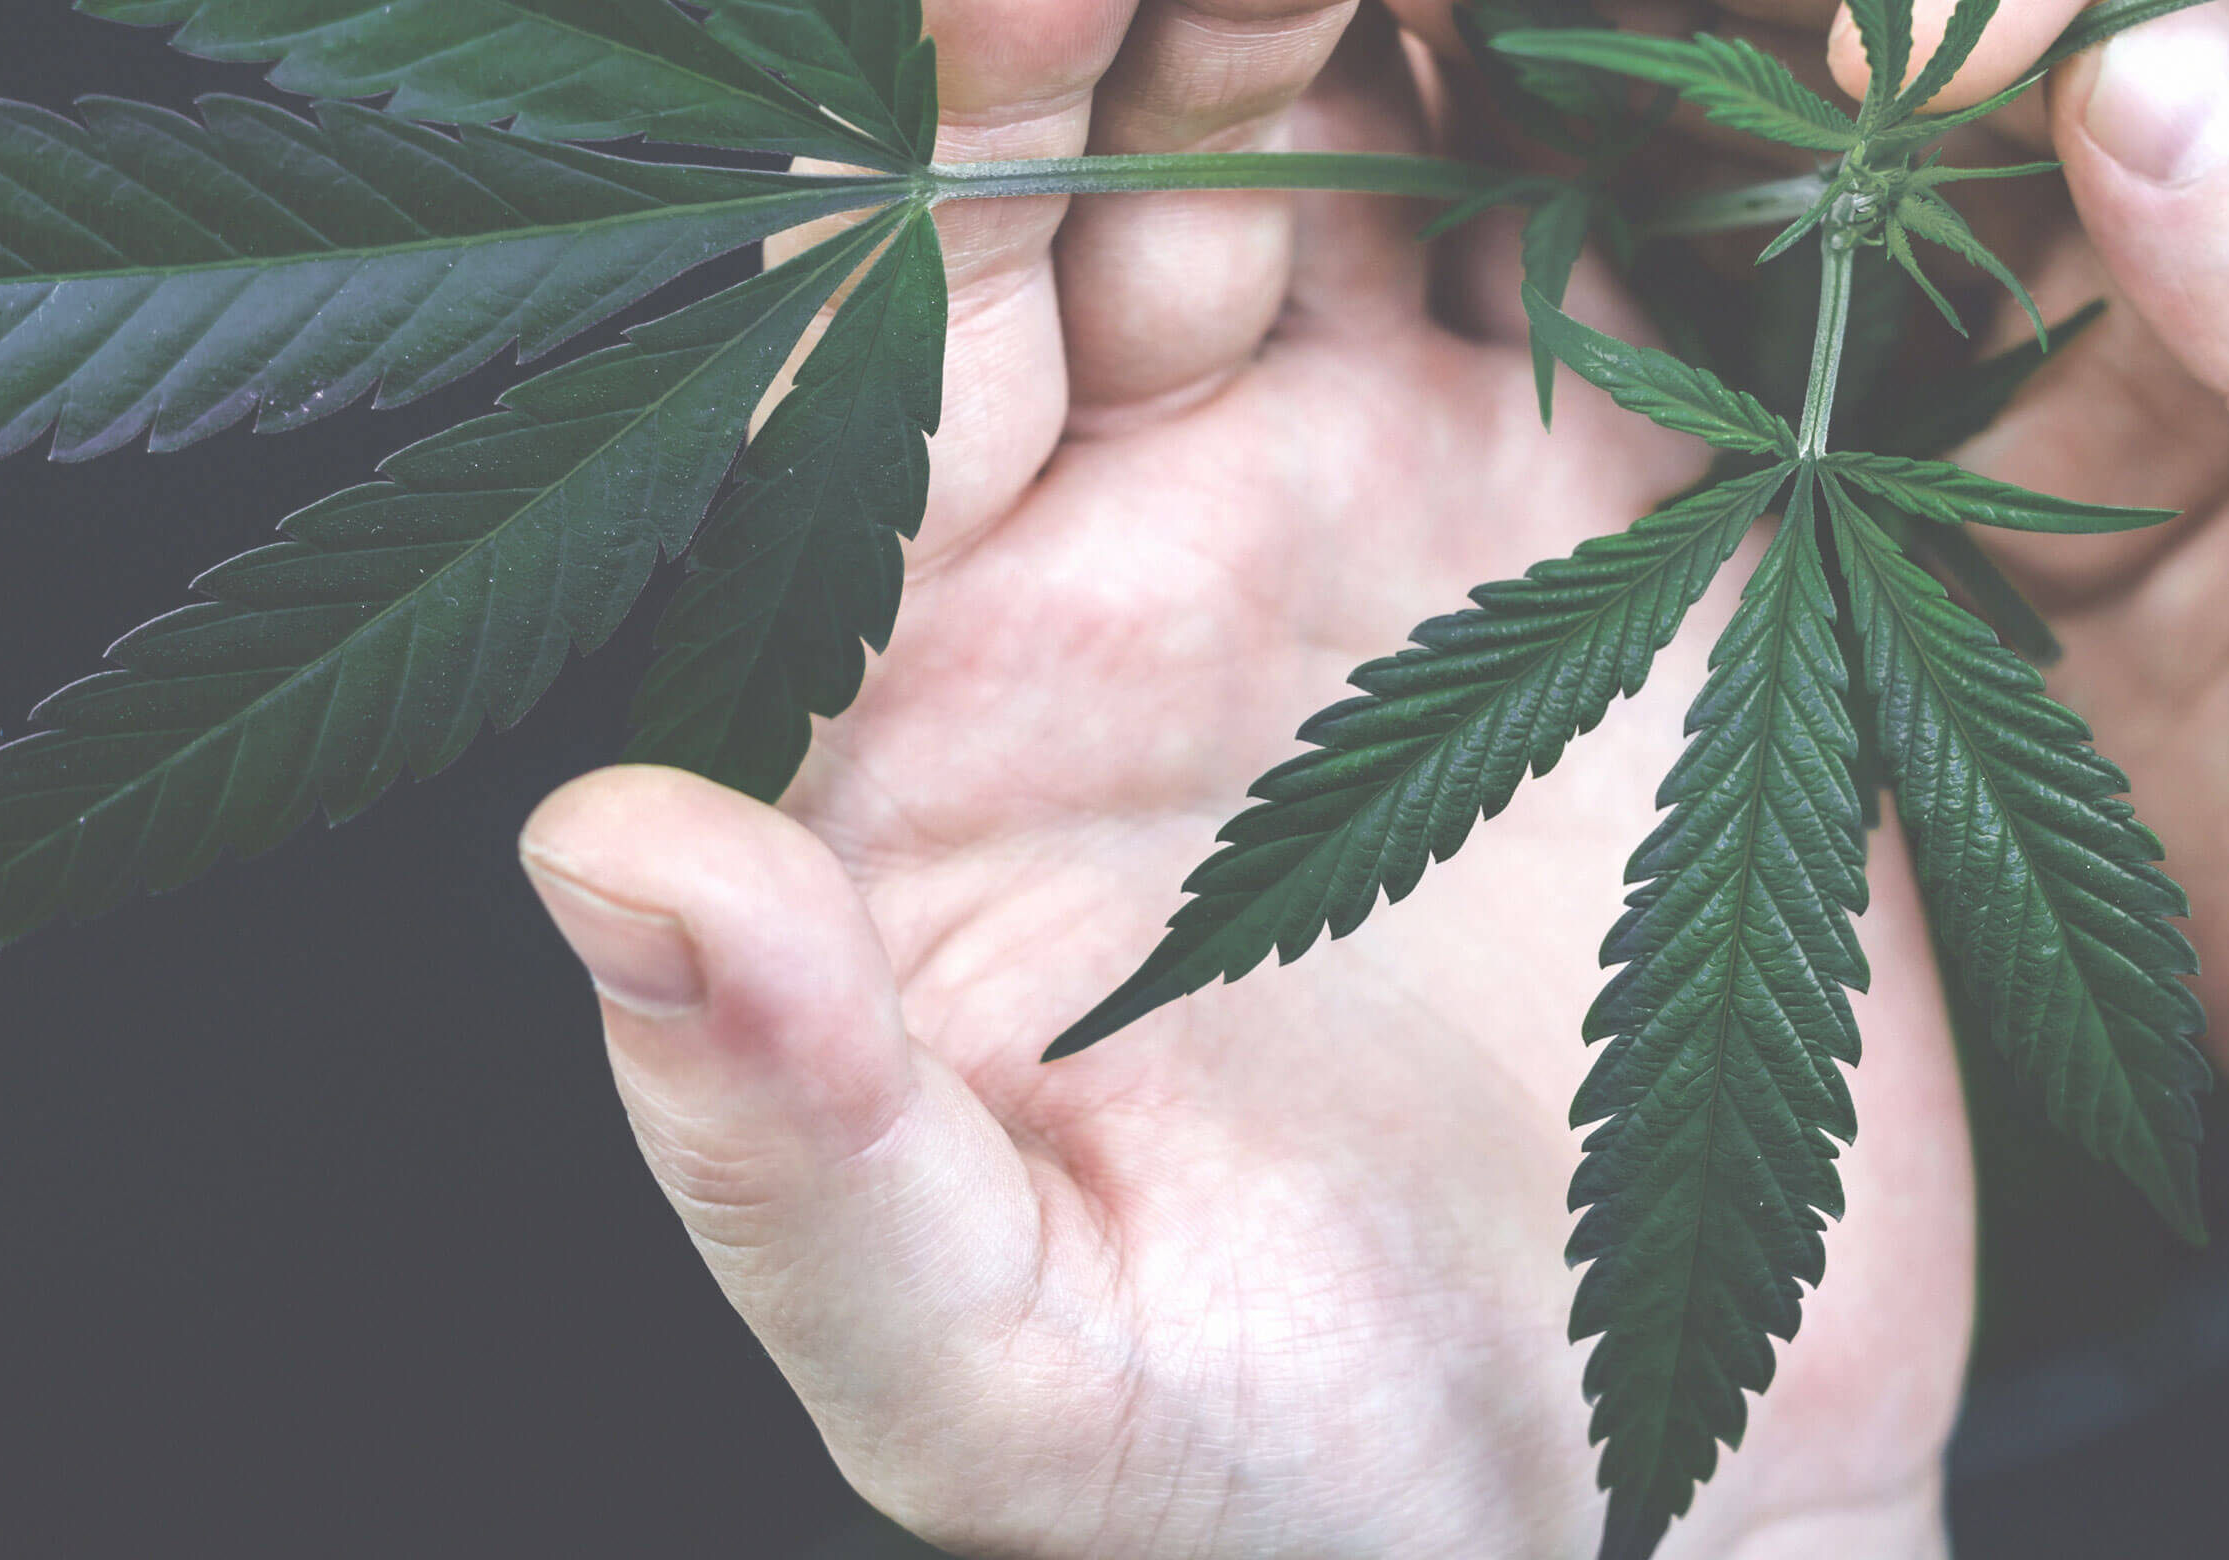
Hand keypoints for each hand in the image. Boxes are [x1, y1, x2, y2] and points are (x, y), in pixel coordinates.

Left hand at [520, 4, 1973, 1555]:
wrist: (1624, 1513)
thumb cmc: (1263, 1463)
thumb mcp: (997, 1362)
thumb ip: (781, 1136)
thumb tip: (592, 851)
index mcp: (911, 714)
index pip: (833, 371)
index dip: (878, 171)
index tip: (966, 11)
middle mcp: (1109, 567)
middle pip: (1063, 194)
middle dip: (1109, 24)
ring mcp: (1368, 514)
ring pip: (1320, 164)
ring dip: (1340, 25)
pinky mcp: (1603, 527)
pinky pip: (1583, 252)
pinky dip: (1596, 117)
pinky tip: (1635, 39)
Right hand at [1838, 0, 2228, 1502]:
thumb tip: (2154, 64)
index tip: (1946, 28)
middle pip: (2180, 97)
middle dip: (1981, 89)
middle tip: (1797, 111)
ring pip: (2038, 255)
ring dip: (1890, 242)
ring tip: (1736, 234)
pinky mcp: (2123, 572)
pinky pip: (1958, 457)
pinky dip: (1858, 430)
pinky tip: (1764, 397)